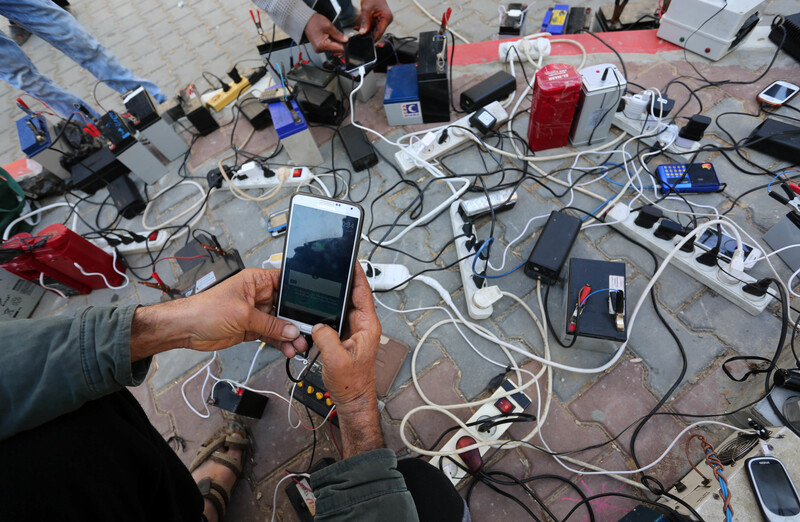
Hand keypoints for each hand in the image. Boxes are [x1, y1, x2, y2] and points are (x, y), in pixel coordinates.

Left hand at [130, 268, 307, 360]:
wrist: (186, 329)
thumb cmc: (205, 310)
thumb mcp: (242, 314)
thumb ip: (269, 324)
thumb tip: (290, 330)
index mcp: (256, 281)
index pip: (285, 282)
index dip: (299, 293)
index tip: (312, 305)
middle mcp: (258, 295)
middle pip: (286, 306)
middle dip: (296, 320)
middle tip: (306, 332)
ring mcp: (256, 313)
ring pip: (280, 323)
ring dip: (289, 335)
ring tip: (298, 345)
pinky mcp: (252, 328)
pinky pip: (272, 335)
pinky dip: (280, 342)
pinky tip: (287, 349)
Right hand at [304, 13, 347, 52]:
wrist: (305, 20)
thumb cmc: (314, 22)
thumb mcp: (329, 26)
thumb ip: (339, 35)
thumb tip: (346, 40)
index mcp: (322, 45)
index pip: (338, 49)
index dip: (345, 45)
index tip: (349, 40)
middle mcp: (320, 49)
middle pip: (336, 49)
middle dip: (340, 43)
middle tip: (342, 35)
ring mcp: (319, 49)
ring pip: (333, 48)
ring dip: (336, 42)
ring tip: (332, 34)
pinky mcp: (319, 47)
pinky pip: (329, 46)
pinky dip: (331, 41)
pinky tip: (329, 36)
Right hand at [311, 263, 380, 409]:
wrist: (352, 398)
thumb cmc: (352, 383)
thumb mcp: (335, 360)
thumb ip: (325, 338)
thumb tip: (318, 324)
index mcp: (367, 326)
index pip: (363, 293)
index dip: (357, 275)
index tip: (351, 260)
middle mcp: (363, 325)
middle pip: (353, 295)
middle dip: (343, 281)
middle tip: (331, 267)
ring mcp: (355, 330)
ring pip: (343, 306)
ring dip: (334, 297)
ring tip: (322, 283)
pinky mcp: (346, 335)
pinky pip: (337, 317)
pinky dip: (328, 310)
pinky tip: (318, 306)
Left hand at [356, 0, 392, 40]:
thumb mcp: (366, 9)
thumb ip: (364, 22)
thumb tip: (362, 33)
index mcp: (387, 18)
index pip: (379, 32)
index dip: (372, 38)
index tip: (364, 42)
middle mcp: (386, 20)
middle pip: (377, 32)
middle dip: (368, 34)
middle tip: (358, 36)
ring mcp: (382, 20)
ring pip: (373, 30)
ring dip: (365, 31)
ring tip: (356, 29)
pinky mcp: (378, 20)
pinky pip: (372, 26)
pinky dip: (365, 27)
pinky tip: (358, 27)